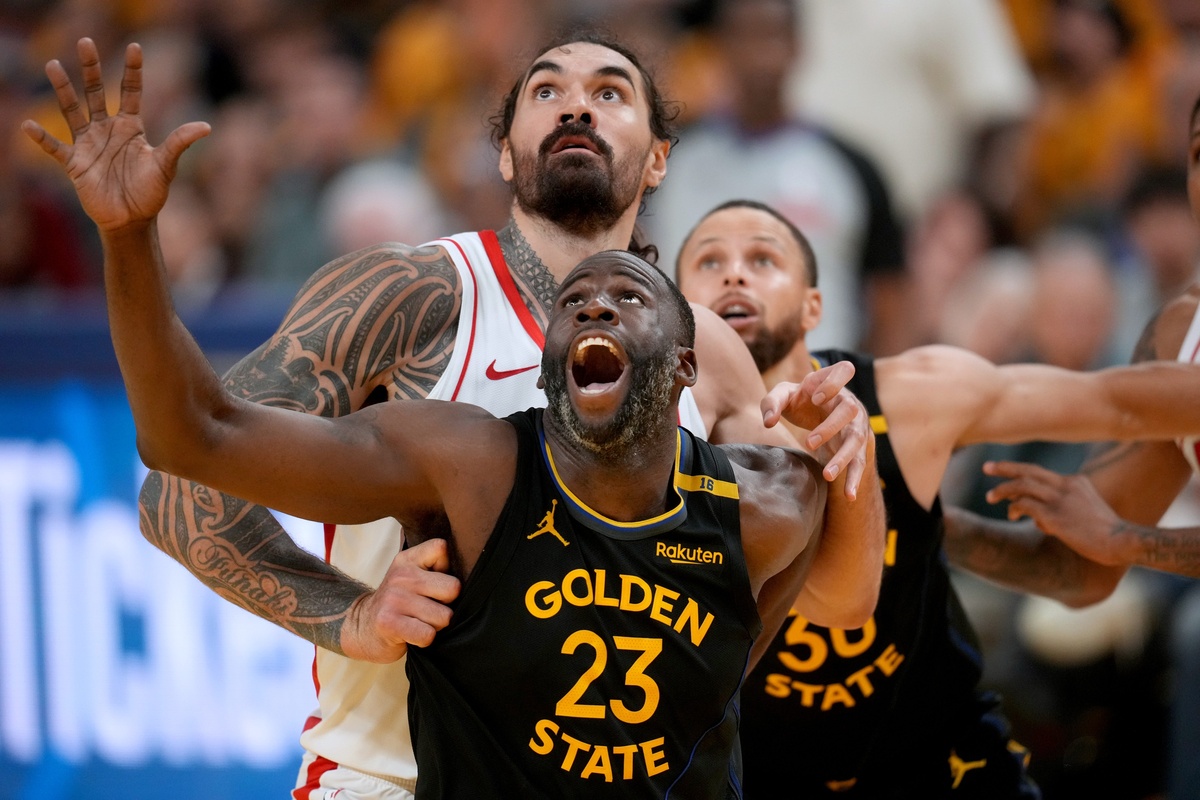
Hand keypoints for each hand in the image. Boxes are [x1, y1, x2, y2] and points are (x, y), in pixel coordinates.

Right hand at [22, 38, 210, 231]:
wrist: (132, 220)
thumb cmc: (151, 193)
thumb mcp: (166, 166)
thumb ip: (180, 142)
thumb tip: (206, 126)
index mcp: (130, 127)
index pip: (131, 92)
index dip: (132, 70)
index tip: (135, 47)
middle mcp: (107, 130)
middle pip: (96, 92)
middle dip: (91, 68)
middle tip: (85, 42)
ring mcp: (88, 144)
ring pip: (72, 111)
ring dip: (63, 90)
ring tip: (53, 65)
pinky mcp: (74, 163)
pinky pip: (54, 148)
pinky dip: (41, 138)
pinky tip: (28, 126)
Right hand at [341, 538, 460, 661]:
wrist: (361, 627)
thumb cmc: (399, 603)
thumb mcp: (411, 576)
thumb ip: (435, 568)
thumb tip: (472, 568)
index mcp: (408, 559)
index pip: (442, 548)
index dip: (447, 569)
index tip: (435, 583)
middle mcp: (401, 575)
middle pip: (452, 588)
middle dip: (447, 604)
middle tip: (430, 609)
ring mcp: (394, 599)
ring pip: (444, 616)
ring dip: (436, 625)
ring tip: (419, 622)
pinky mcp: (389, 623)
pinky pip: (428, 635)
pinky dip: (425, 639)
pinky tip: (412, 634)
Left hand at [761, 360, 869, 497]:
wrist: (818, 415)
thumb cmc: (800, 401)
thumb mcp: (783, 396)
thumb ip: (771, 403)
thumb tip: (768, 422)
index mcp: (833, 383)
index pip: (844, 370)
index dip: (833, 382)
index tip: (815, 398)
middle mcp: (849, 402)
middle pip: (849, 411)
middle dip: (830, 427)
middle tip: (808, 442)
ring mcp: (857, 425)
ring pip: (856, 440)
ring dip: (843, 457)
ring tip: (828, 475)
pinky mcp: (858, 447)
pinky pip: (860, 463)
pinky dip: (855, 479)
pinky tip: (849, 496)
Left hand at [983, 460, 1126, 565]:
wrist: (1121, 541)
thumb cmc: (1103, 533)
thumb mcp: (1084, 512)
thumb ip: (1061, 510)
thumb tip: (1037, 520)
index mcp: (1075, 482)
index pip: (1041, 473)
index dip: (1021, 473)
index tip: (1005, 471)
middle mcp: (1066, 485)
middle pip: (1028, 470)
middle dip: (1005, 468)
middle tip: (986, 467)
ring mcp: (1060, 499)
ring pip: (1022, 485)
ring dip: (1003, 490)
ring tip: (991, 497)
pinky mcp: (1055, 515)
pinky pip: (1024, 505)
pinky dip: (1015, 508)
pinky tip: (1012, 516)